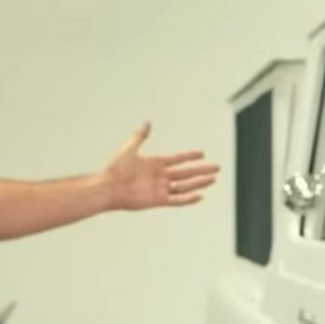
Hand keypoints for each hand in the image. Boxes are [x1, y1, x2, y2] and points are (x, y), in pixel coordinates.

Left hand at [104, 122, 219, 210]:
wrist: (108, 188)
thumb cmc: (115, 169)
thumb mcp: (129, 149)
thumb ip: (140, 136)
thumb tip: (147, 123)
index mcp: (155, 163)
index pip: (178, 159)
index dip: (190, 156)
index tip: (202, 154)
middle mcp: (160, 176)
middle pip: (186, 173)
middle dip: (202, 170)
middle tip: (216, 168)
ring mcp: (160, 188)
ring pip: (185, 186)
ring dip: (199, 182)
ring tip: (213, 179)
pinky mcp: (158, 200)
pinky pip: (177, 200)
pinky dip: (188, 199)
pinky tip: (200, 196)